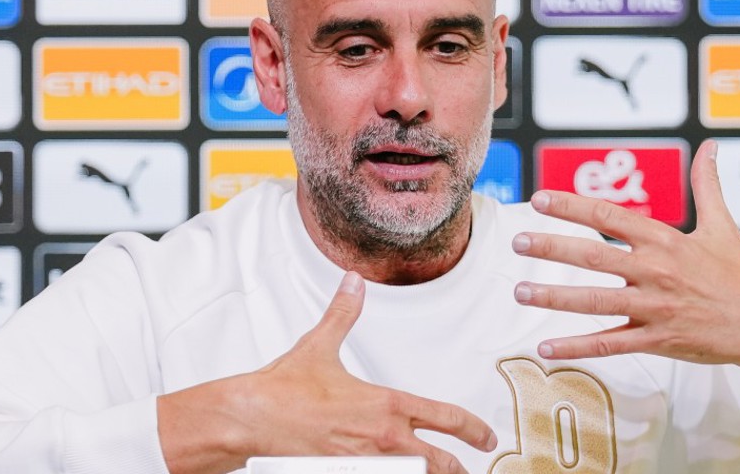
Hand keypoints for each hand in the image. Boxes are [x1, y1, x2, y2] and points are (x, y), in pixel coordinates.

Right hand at [158, 272, 496, 473]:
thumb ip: (344, 314)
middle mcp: (384, 438)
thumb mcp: (321, 344)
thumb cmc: (284, 389)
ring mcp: (368, 463)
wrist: (253, 417)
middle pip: (441, 463)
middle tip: (471, 467)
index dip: (474, 430)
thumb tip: (352, 284)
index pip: (446, 418)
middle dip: (459, 467)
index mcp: (386, 405)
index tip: (486, 436)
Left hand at [511, 140, 739, 384]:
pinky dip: (577, 346)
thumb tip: (711, 147)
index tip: (540, 199)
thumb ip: (708, 186)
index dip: (572, 207)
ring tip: (520, 292)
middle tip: (517, 242)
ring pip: (595, 301)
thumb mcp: (723, 227)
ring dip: (554, 297)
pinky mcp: (658, 340)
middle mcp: (656, 272)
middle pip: (593, 257)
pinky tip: (546, 347)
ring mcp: (655, 308)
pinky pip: (610, 344)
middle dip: (551, 248)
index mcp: (666, 241)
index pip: (610, 217)